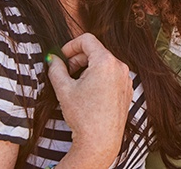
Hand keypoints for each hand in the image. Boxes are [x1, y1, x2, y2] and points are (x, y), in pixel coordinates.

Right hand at [47, 33, 132, 167]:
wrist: (101, 141)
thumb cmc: (83, 116)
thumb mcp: (64, 89)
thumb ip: (56, 69)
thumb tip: (52, 58)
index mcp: (106, 61)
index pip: (87, 39)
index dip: (70, 45)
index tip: (61, 58)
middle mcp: (120, 66)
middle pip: (96, 51)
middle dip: (78, 59)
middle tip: (65, 74)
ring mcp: (126, 78)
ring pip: (104, 64)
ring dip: (88, 69)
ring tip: (77, 86)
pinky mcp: (127, 88)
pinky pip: (112, 75)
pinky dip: (99, 78)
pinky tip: (89, 94)